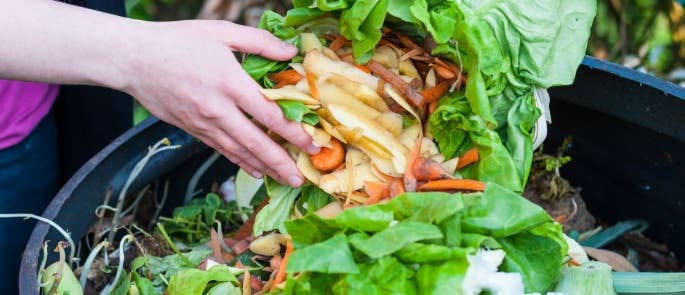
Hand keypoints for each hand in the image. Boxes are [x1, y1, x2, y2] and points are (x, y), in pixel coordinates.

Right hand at [119, 20, 318, 186]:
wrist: (132, 59)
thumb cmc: (178, 40)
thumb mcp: (221, 31)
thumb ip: (260, 42)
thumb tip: (291, 53)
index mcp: (230, 82)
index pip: (269, 115)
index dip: (294, 133)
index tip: (312, 144)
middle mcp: (218, 109)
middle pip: (257, 143)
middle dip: (282, 163)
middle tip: (303, 178)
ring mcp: (204, 123)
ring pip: (240, 152)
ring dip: (265, 168)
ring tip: (286, 180)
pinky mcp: (193, 129)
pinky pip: (222, 150)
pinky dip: (241, 162)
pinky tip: (256, 170)